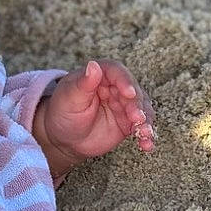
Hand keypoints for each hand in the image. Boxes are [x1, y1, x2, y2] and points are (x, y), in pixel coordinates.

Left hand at [37, 60, 155, 167]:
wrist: (64, 137)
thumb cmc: (63, 112)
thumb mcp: (69, 97)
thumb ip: (83, 83)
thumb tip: (93, 65)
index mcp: (101, 75)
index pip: (117, 72)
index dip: (125, 81)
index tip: (129, 93)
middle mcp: (116, 87)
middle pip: (134, 92)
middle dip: (137, 106)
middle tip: (136, 118)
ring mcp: (124, 105)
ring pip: (142, 109)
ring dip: (146, 121)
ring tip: (145, 134)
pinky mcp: (129, 122)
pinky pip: (142, 126)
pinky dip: (146, 135)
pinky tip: (146, 145)